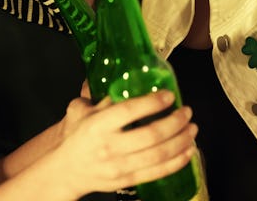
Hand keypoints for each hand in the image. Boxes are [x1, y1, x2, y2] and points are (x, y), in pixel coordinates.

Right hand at [49, 91, 196, 198]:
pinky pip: (158, 172)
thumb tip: (118, 75)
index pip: (129, 111)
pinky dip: (177, 162)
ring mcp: (120, 166)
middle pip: (151, 134)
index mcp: (98, 125)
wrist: (64, 170)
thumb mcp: (79, 110)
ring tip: (192, 128)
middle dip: (175, 121)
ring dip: (181, 140)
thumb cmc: (73, 137)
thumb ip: (98, 94)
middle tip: (186, 111)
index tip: (168, 95)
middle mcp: (110, 146)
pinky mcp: (127, 180)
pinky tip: (188, 151)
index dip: (152, 102)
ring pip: (159, 155)